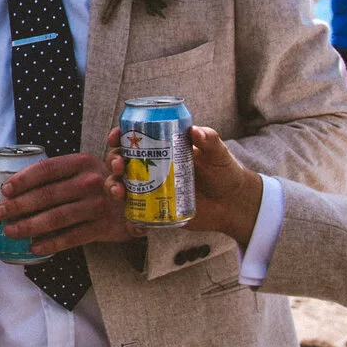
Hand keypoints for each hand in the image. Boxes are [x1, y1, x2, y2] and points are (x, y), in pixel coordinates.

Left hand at [0, 151, 130, 254]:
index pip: (46, 169)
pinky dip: (51, 243)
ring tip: (10, 230)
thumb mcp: (84, 168)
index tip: (5, 190)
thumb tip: (13, 182)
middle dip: (19, 206)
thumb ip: (57, 171)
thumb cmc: (100, 183)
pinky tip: (34, 246)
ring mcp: (97, 206)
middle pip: (47, 195)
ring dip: (29, 226)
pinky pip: (71, 238)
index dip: (23, 180)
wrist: (138, 201)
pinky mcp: (102, 228)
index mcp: (81, 162)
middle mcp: (90, 182)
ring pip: (56, 218)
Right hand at [113, 124, 263, 246]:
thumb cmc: (225, 172)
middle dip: (113, 161)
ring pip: (122, 185)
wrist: (234, 204)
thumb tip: (196, 132)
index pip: (135, 138)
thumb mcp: (218, 153)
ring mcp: (152, 189)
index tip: (116, 136)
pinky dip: (126, 213)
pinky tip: (125, 215)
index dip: (120, 135)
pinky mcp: (157, 209)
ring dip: (113, 186)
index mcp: (162, 148)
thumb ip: (210, 140)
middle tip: (119, 165)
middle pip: (122, 161)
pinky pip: (135, 211)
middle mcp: (152, 167)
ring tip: (119, 192)